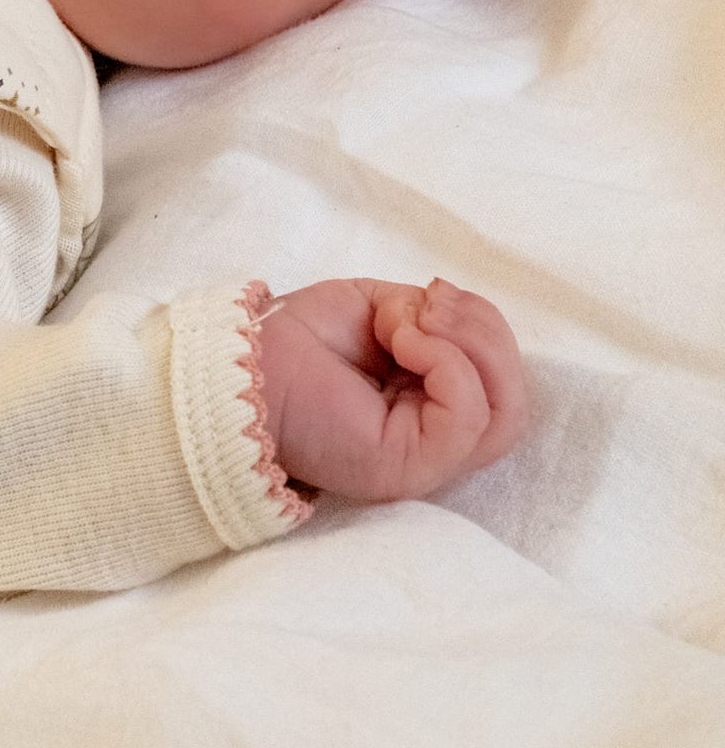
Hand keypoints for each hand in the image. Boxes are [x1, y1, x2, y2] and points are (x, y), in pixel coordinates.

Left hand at [255, 278, 527, 502]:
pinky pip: (468, 417)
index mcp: (431, 403)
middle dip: (486, 332)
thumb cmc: (300, 338)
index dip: (485, 327)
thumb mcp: (378, 308)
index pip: (501, 381)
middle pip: (513, 400)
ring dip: (472, 346)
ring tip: (416, 319)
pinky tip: (401, 340)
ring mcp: (429, 457)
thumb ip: (427, 317)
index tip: (436, 290)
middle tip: (433, 302)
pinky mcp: (413, 465)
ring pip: (506, 414)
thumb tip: (450, 322)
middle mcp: (436, 438)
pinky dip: (446, 362)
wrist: (243, 365)